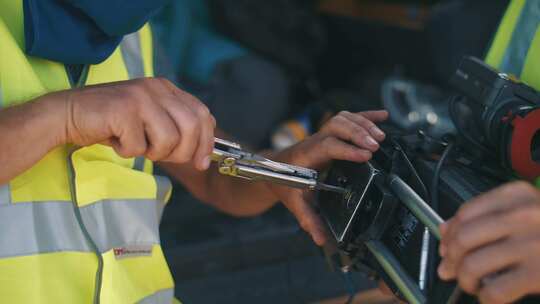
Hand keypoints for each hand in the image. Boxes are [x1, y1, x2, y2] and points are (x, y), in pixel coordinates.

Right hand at [58, 77, 215, 169]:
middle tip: (160, 157)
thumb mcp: (150, 123)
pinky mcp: (124, 108)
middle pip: (192, 127)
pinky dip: (128, 152)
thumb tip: (205, 154)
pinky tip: (116, 140)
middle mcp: (157, 87)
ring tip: (134, 144)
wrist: (67, 115)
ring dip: (152, 152)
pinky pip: (140, 146)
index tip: (201, 163)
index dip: (206, 142)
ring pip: (169, 139)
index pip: (202, 114)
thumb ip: (176, 129)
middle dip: (182, 152)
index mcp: (166, 88)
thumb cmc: (110, 124)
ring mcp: (141, 96)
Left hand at [271, 110, 387, 244]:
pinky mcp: (330, 134)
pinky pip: (348, 119)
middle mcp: (315, 141)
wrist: (272, 168)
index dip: (346, 149)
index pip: (327, 146)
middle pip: (336, 126)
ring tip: (380, 138)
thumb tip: (321, 238)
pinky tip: (382, 116)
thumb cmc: (282, 182)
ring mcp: (322, 135)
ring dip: (363, 124)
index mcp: (306, 156)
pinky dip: (365, 116)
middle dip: (357, 133)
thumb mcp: (294, 202)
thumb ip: (308, 219)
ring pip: (342, 119)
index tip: (365, 155)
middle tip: (376, 146)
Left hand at [438, 181, 539, 303]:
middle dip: (451, 259)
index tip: (446, 248)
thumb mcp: (524, 210)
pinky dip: (486, 298)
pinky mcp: (538, 273)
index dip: (449, 235)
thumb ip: (485, 215)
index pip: (465, 213)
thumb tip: (445, 230)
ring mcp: (531, 244)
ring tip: (472, 284)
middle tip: (452, 270)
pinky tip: (491, 296)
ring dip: (465, 281)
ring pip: (473, 265)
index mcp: (516, 196)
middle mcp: (522, 215)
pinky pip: (495, 290)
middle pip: (463, 238)